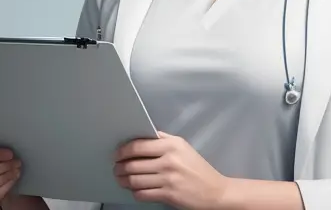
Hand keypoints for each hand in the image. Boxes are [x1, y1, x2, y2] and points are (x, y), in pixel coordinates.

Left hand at [114, 131, 228, 209]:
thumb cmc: (197, 167)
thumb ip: (163, 139)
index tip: (116, 154)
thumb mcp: (182, 146)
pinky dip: (134, 192)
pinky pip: (143, 194)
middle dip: (120, 167)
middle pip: (134, 164)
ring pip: (135, 180)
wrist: (214, 191)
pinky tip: (134, 189)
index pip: (139, 146)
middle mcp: (169, 161)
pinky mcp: (168, 195)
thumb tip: (142, 135)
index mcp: (171, 145)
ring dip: (123, 180)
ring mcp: (168, 179)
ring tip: (120, 179)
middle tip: (115, 168)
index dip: (123, 150)